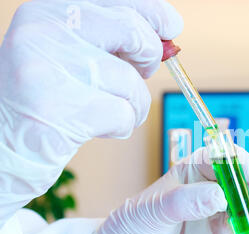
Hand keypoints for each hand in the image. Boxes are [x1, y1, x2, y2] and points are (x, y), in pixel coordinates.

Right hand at [0, 0, 182, 221]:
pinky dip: (121, 126)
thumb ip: (109, 41)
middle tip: (144, 71)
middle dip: (148, 55)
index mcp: (47, 12)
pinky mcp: (62, 110)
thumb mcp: (67, 55)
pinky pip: (123, 114)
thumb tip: (164, 41)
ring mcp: (52, 70)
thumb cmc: (41, 100)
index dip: (152, 12)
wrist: (1, 144)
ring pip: (131, 82)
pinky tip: (95, 127)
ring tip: (104, 112)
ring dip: (131, 104)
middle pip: (131, 31)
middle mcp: (46, 32)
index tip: (171, 25)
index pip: (117, 0)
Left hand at [85, 147, 248, 233]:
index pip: (220, 159)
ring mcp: (217, 222)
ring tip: (243, 217)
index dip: (238, 160)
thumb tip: (219, 195)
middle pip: (242, 183)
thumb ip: (184, 200)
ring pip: (248, 211)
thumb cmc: (128, 231)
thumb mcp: (150, 210)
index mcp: (191, 175)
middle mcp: (208, 196)